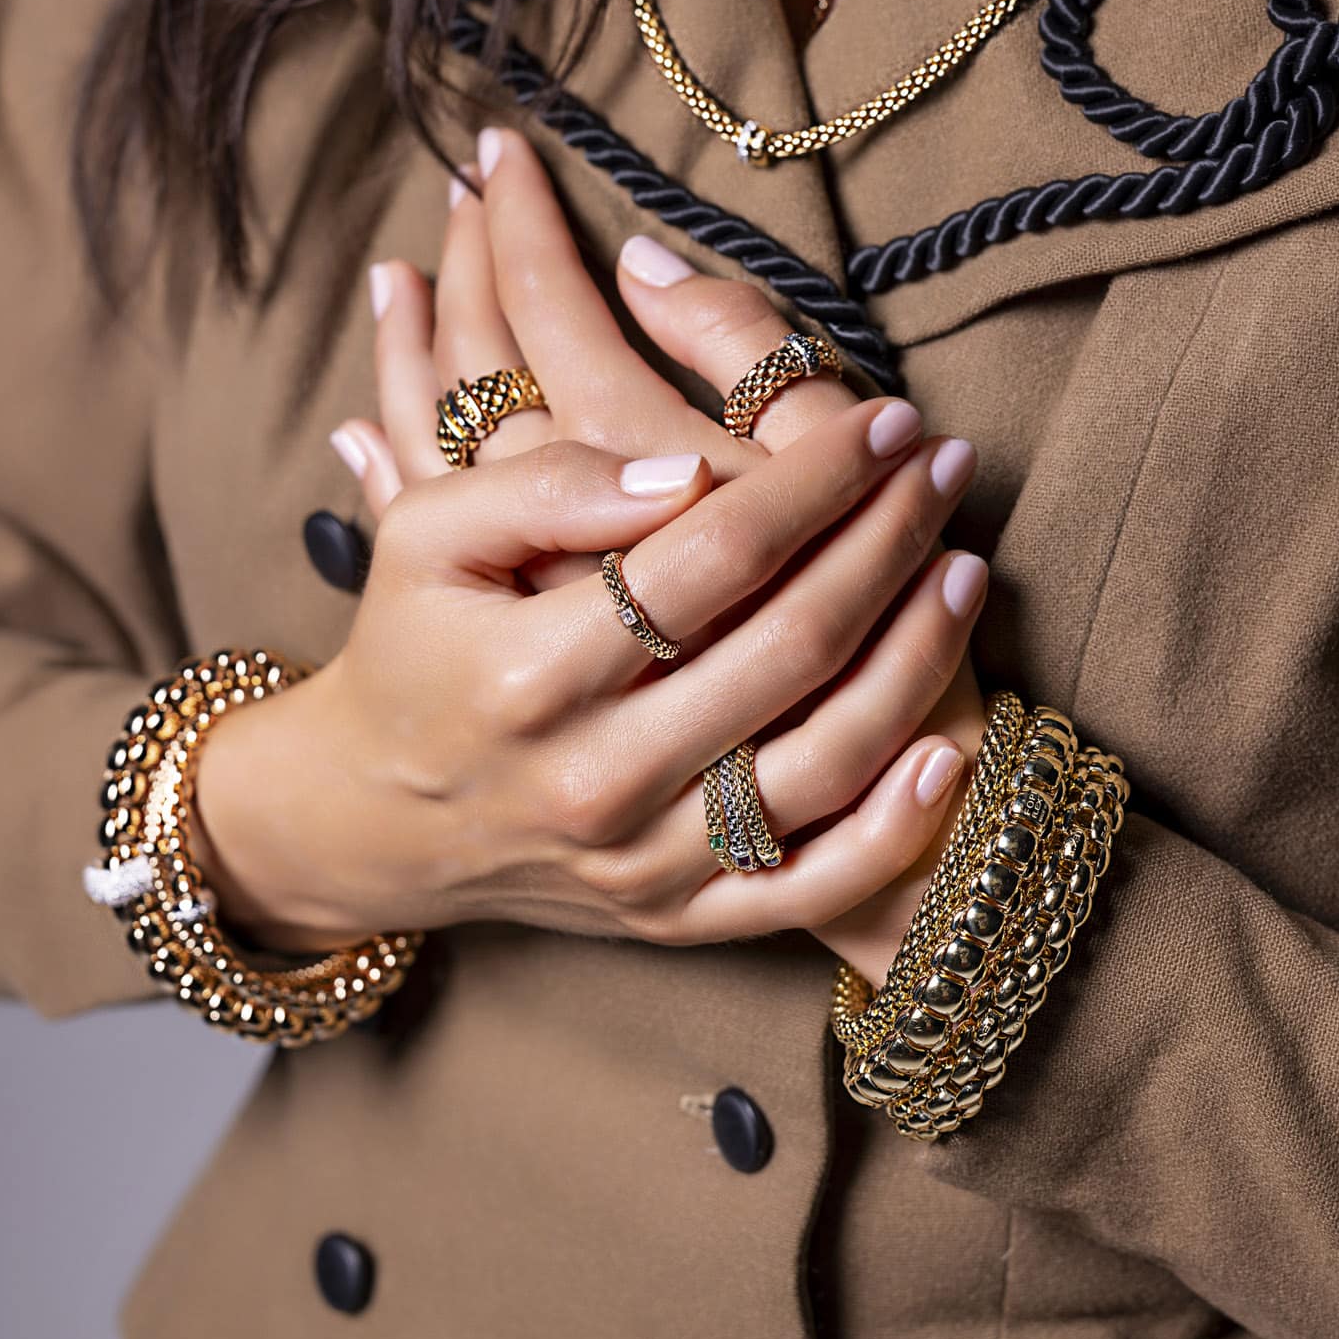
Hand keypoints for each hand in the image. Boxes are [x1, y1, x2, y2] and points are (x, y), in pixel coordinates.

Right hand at [192, 387, 984, 985]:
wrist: (370, 816)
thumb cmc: (414, 643)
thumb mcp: (427, 534)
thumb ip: (543, 487)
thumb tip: (688, 472)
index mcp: (533, 670)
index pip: (716, 555)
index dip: (817, 479)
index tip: (884, 419)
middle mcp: (595, 776)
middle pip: (791, 646)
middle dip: (888, 540)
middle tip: (950, 464)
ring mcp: (641, 860)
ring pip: (823, 763)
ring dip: (917, 659)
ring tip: (968, 566)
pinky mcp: (673, 919)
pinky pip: (806, 890)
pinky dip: (890, 830)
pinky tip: (947, 752)